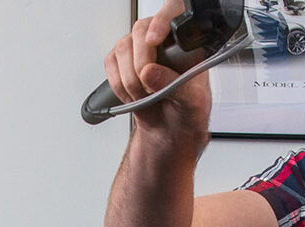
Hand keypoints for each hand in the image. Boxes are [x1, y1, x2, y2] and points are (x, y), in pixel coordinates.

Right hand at [103, 0, 212, 142]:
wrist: (170, 134)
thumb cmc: (187, 116)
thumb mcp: (193, 105)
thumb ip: (178, 87)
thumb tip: (151, 72)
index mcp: (188, 46)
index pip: (176, 14)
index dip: (162, 21)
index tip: (154, 40)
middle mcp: (164, 42)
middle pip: (142, 29)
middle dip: (141, 62)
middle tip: (149, 85)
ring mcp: (141, 50)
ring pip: (123, 47)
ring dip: (129, 78)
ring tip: (144, 95)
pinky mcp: (123, 62)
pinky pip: (110, 63)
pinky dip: (118, 84)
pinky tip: (133, 95)